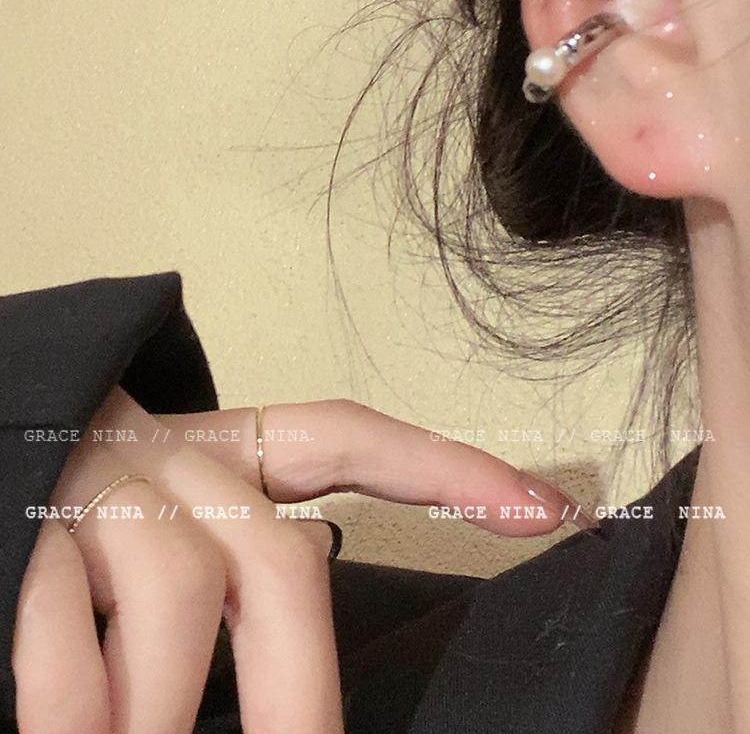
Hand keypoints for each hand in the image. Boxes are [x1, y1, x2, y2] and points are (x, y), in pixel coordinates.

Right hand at [13, 388, 589, 733]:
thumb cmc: (95, 512)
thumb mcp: (181, 516)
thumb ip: (242, 566)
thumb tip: (302, 645)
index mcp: (228, 446)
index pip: (348, 437)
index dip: (446, 470)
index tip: (547, 510)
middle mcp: (177, 456)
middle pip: (276, 561)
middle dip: (302, 693)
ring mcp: (101, 487)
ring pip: (179, 594)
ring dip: (169, 709)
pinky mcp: (25, 526)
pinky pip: (62, 629)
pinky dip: (79, 709)